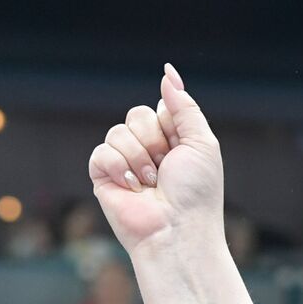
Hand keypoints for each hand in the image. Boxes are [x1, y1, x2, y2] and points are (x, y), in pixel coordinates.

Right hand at [88, 66, 253, 303]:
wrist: (177, 231)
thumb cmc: (196, 193)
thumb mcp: (201, 143)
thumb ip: (184, 106)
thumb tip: (168, 73)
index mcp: (173, 140)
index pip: (160, 108)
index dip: (170, 125)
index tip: (180, 149)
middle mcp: (148, 149)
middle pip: (137, 114)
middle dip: (154, 141)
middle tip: (166, 169)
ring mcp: (124, 162)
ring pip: (118, 131)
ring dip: (139, 158)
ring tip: (151, 184)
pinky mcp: (103, 176)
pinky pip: (101, 152)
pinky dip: (119, 168)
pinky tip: (132, 188)